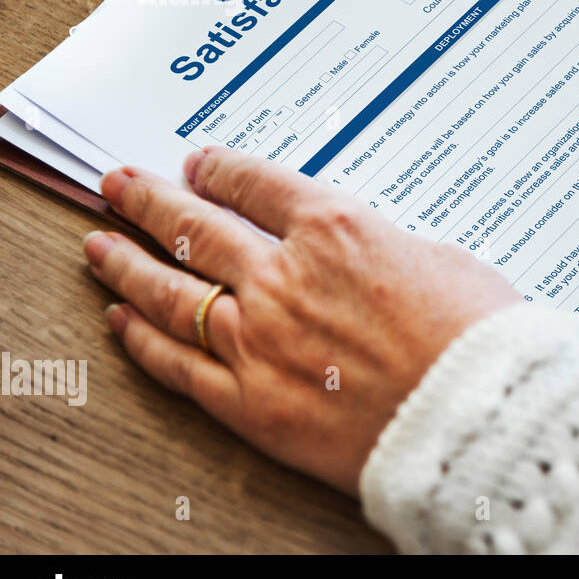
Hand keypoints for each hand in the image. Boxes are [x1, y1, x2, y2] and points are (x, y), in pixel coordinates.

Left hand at [82, 147, 519, 494]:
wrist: (478, 414)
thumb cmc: (477, 336)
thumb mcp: (440, 258)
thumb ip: (382, 247)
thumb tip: (359, 252)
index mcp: (334, 229)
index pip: (256, 184)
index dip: (220, 169)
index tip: (199, 164)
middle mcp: (283, 276)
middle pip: (196, 227)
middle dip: (151, 201)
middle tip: (120, 186)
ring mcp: (258, 339)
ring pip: (171, 291)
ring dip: (128, 263)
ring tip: (100, 246)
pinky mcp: (250, 403)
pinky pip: (180, 364)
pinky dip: (143, 340)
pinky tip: (122, 321)